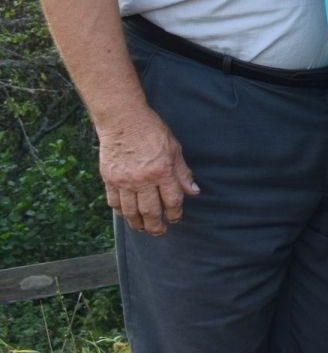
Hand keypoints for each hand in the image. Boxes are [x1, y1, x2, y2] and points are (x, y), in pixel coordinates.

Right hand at [97, 107, 197, 235]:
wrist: (123, 120)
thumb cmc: (152, 131)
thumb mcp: (174, 149)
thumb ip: (183, 173)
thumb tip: (193, 192)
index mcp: (162, 171)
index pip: (171, 200)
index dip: (175, 213)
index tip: (176, 218)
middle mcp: (142, 179)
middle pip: (150, 211)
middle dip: (156, 225)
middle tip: (160, 231)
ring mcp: (123, 181)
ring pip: (130, 211)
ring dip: (137, 224)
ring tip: (143, 228)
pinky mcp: (109, 179)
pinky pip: (114, 202)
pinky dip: (121, 212)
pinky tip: (127, 215)